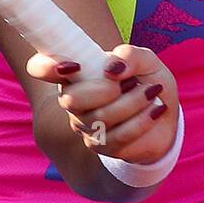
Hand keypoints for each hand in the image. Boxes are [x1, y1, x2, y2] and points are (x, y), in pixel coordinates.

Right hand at [26, 43, 180, 164]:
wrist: (163, 112)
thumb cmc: (146, 80)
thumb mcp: (146, 60)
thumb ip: (131, 56)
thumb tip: (112, 69)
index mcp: (75, 71)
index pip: (40, 67)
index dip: (44, 66)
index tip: (70, 66)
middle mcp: (72, 99)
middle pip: (70, 100)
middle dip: (105, 90)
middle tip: (130, 82)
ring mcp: (83, 125)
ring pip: (99, 118)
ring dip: (133, 102)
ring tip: (151, 93)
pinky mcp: (101, 146)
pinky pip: (118, 137)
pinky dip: (142, 120)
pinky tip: (155, 110)